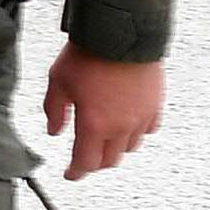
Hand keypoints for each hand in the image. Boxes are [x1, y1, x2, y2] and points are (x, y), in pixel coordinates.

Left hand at [43, 46, 162, 180]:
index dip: (76, 172)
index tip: (70, 174)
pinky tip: (125, 126)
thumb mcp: (58, 82)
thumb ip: (54, 110)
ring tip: (102, 141)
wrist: (121, 35)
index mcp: (94, 124)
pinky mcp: (155, 106)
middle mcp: (121, 126)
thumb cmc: (87, 56)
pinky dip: (135, 133)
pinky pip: (147, 130)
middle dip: (94, 163)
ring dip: (114, 149)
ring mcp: (141, 117)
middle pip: (109, 160)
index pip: (86, 162)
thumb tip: (53, 131)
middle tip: (83, 158)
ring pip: (129, 147)